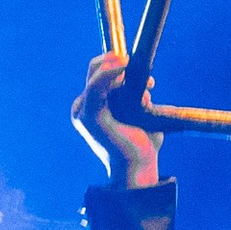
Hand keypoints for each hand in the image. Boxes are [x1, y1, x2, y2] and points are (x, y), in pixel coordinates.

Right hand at [73, 52, 162, 188]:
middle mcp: (83, 107)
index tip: (146, 76)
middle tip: (145, 75)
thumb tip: (145, 87)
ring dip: (121, 68)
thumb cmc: (141, 143)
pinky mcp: (89, 116)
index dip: (121, 65)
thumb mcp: (140, 115)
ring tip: (147, 82)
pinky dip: (108, 73)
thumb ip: (139, 98)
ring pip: (96, 73)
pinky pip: (95, 86)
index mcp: (93, 106)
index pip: (100, 73)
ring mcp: (83, 111)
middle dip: (120, 62)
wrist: (138, 167)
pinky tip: (123, 67)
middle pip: (96, 68)